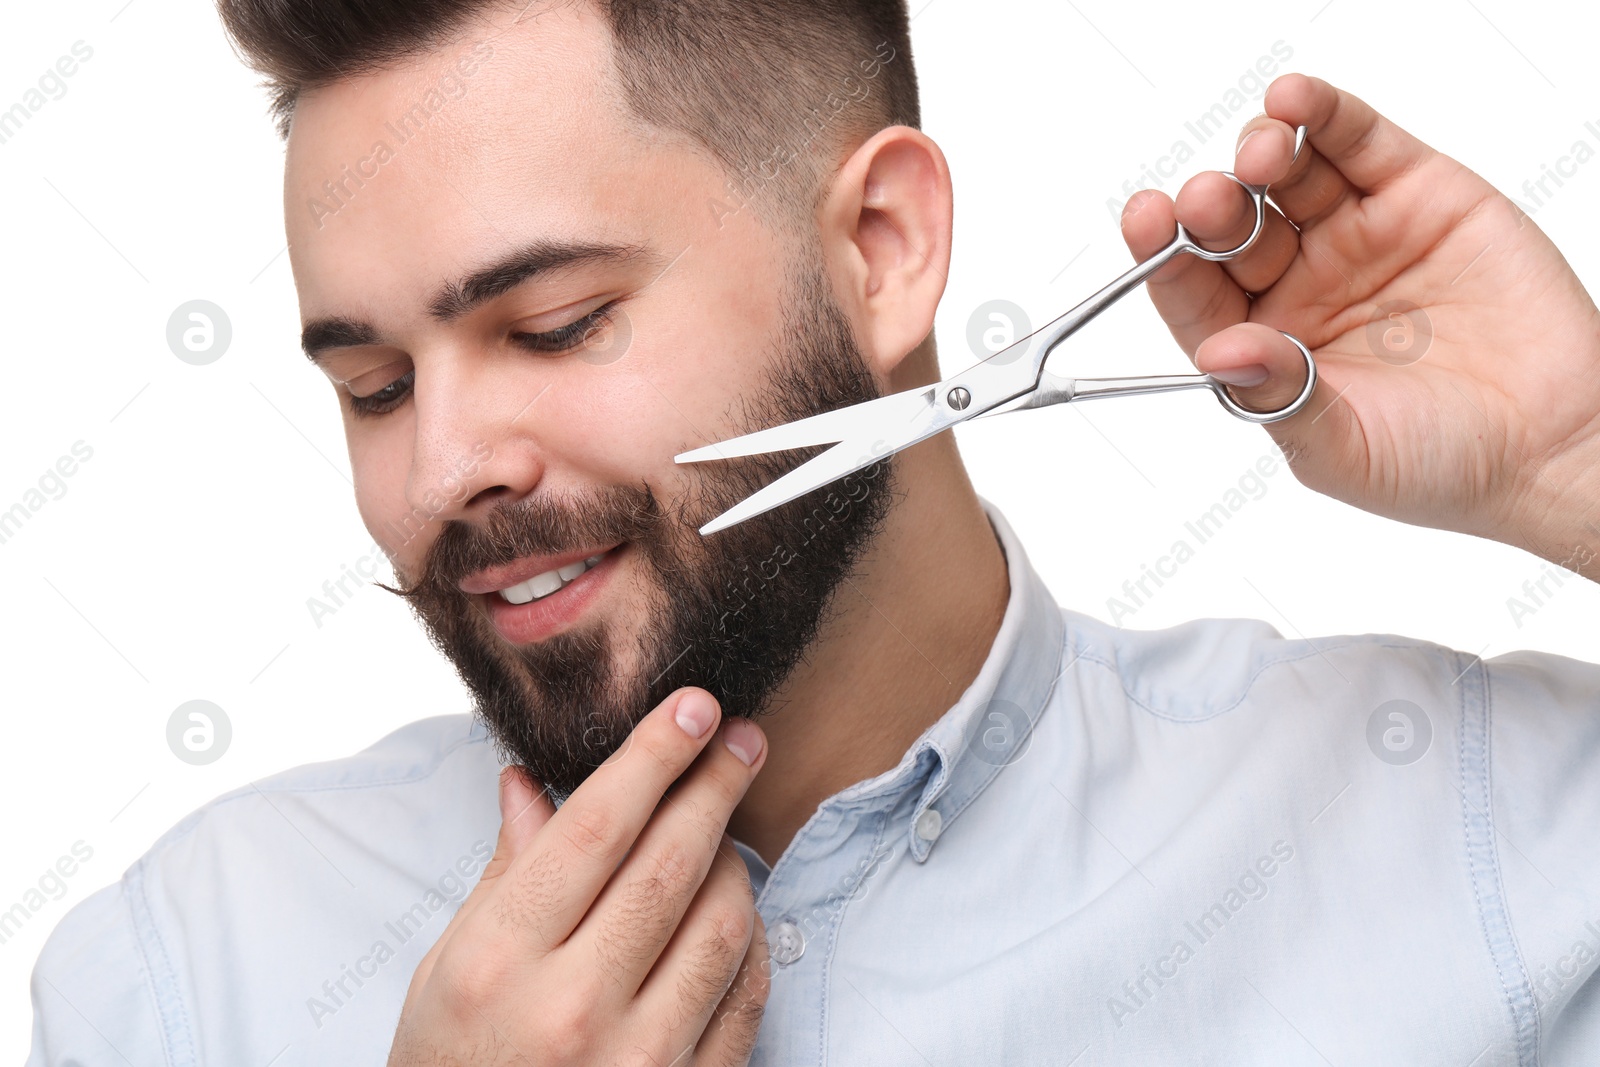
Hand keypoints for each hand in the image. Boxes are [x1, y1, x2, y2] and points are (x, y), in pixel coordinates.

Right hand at [388, 688, 771, 1065]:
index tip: (694, 707)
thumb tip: (532, 782)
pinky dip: (751, 938)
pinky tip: (735, 910)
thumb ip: (504, 874)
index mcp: (499, 963)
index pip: (595, 829)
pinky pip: (747, 994)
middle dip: (715, 783)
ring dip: (736, 860)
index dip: (653, 755)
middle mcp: (572, 1010)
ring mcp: (637, 1062)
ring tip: (725, 832)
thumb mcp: (447, 970)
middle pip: (671, 863)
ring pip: (724, 922)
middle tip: (741, 737)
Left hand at [1122, 73, 1599, 576]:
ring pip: (1288, 176)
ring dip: (1262, 151)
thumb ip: (1281, 397)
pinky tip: (1295, 100)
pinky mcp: (1417, 195)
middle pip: (1233, 230)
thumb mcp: (1343, 448)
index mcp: (1262, 347)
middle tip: (1207, 197)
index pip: (1195, 294)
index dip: (1165, 257)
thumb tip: (1218, 354)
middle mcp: (1299, 286)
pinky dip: (1324, 115)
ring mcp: (1355, 236)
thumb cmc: (1441, 464)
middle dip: (1213, 207)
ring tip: (1260, 154)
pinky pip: (1357, 144)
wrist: (1554, 447)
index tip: (1147, 220)